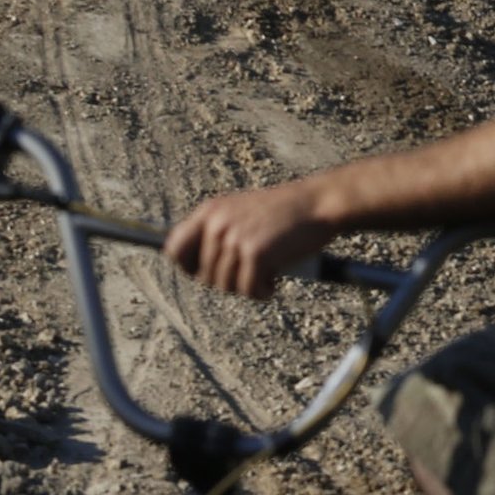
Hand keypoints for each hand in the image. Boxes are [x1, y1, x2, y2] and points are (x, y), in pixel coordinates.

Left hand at [164, 182, 337, 300]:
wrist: (320, 203)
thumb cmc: (286, 212)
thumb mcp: (242, 212)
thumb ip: (218, 232)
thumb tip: (196, 268)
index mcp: (210, 211)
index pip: (174, 249)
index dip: (187, 267)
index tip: (206, 272)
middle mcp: (217, 223)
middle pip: (203, 275)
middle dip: (227, 281)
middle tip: (250, 273)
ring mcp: (235, 238)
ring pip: (225, 285)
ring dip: (247, 287)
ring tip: (266, 274)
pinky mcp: (255, 253)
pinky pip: (247, 289)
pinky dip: (261, 292)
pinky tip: (273, 282)